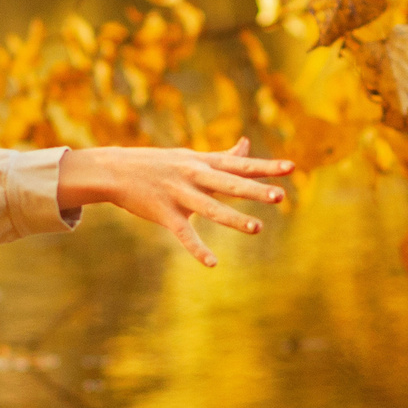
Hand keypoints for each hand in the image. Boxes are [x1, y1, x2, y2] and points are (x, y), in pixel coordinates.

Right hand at [56, 138, 295, 266]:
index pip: (240, 165)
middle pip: (229, 183)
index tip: (292, 167)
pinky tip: (212, 264)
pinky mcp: (164, 214)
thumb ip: (222, 156)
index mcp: (203, 162)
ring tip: (257, 229)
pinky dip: (198, 249)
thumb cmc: (158, 163)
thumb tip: (247, 144)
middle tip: (280, 197)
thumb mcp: (192, 156)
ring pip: (211, 208)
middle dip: (255, 190)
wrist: (115, 170)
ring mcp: (179, 194)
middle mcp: (194, 176)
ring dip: (234, 219)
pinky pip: (184, 234)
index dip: (266, 167)